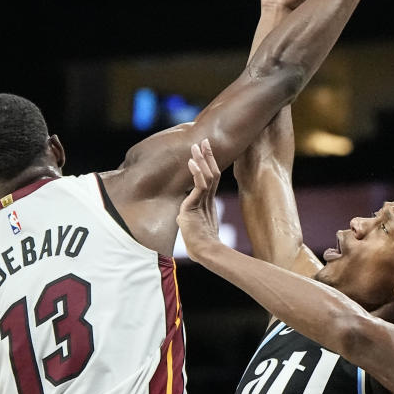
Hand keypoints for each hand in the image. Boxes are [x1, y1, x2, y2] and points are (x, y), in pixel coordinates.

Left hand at [177, 139, 222, 261]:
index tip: (205, 152)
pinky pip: (200, 185)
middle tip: (204, 141)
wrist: (204, 252)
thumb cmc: (198, 245)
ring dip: (202, 159)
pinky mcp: (198, 205)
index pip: (211, 179)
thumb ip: (187, 220)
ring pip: (208, 175)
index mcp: (208, 203)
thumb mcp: (191, 228)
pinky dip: (197, 172)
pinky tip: (192, 162)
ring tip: (197, 146)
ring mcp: (204, 202)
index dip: (208, 165)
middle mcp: (208, 200)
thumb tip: (180, 219)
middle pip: (212, 172)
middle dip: (207, 156)